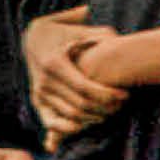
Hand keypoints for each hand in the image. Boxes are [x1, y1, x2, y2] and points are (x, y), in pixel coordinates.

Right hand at [26, 10, 127, 143]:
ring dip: (94, 117)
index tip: (125, 94)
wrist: (35, 38)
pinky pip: (52, 122)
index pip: (85, 88)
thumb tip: (120, 42)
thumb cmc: (66, 33)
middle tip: (122, 104)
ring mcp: (39, 92)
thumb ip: (101, 36)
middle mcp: (45, 80)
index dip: (108, 94)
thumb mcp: (81, 29)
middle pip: (80, 105)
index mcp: (55, 63)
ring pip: (71, 116)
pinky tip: (85, 126)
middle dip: (105, 108)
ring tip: (110, 110)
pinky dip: (68, 129)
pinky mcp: (37, 101)